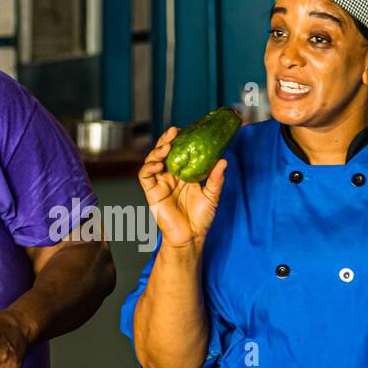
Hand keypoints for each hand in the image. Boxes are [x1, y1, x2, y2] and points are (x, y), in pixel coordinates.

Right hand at [137, 126, 227, 249]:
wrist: (191, 237)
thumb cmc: (201, 218)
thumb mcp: (212, 195)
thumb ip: (216, 178)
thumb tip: (223, 160)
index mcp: (184, 174)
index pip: (179, 152)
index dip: (180, 140)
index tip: (186, 130)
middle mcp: (170, 176)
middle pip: (164, 152)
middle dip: (166, 140)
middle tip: (174, 132)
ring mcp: (160, 183)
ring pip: (152, 160)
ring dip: (157, 151)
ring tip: (167, 146)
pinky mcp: (152, 193)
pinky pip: (145, 176)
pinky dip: (148, 167)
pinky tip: (158, 164)